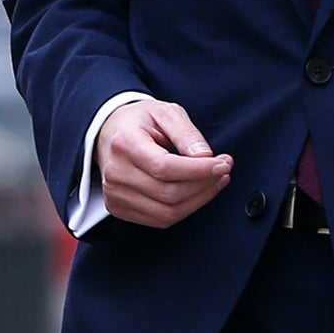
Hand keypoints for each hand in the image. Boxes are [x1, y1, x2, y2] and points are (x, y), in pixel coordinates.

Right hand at [95, 100, 231, 227]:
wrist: (110, 133)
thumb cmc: (140, 122)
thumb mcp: (165, 113)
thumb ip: (186, 133)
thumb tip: (205, 157)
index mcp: (124, 143)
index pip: (165, 167)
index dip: (199, 170)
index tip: (223, 164)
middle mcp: (116, 172)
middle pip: (169, 193)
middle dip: (205, 184)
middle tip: (223, 169)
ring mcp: (115, 194)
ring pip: (168, 212)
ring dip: (199, 199)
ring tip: (214, 181)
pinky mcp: (119, 208)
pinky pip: (160, 219)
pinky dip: (185, 209)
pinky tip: (197, 193)